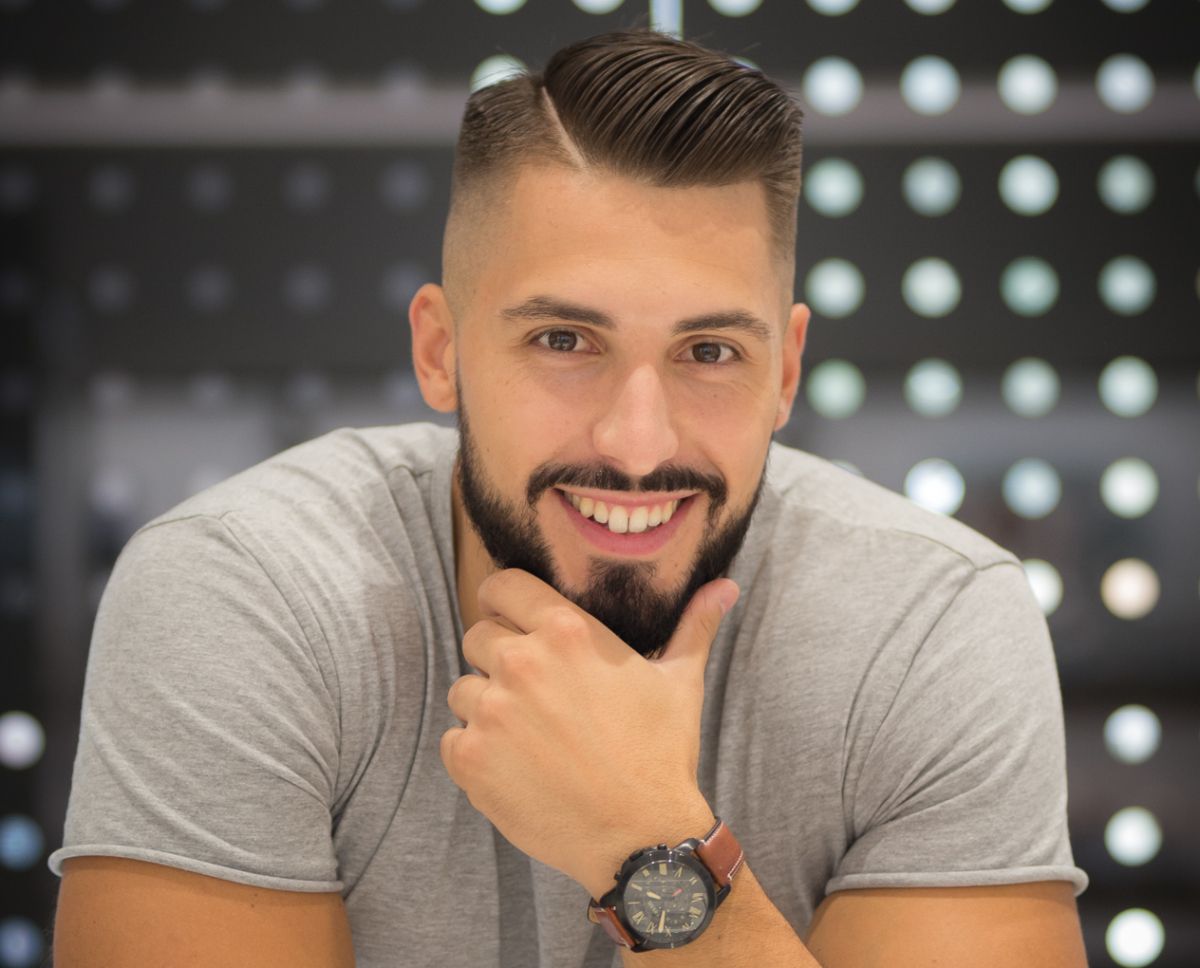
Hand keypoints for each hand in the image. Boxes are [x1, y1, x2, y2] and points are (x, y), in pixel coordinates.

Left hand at [440, 569, 738, 897]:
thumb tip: (725, 587)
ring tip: (528, 736)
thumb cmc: (661, 755)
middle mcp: (522, 662)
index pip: (502, 586)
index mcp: (567, 631)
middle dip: (498, 658)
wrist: (640, 838)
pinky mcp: (470, 758)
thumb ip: (694, 627)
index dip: (504, 601)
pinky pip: (451, 738)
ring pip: (463, 689)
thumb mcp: (680, 683)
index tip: (513, 621)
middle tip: (533, 694)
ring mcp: (492, 710)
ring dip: (486, 707)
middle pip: (477, 636)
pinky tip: (514, 767)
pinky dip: (474, 752)